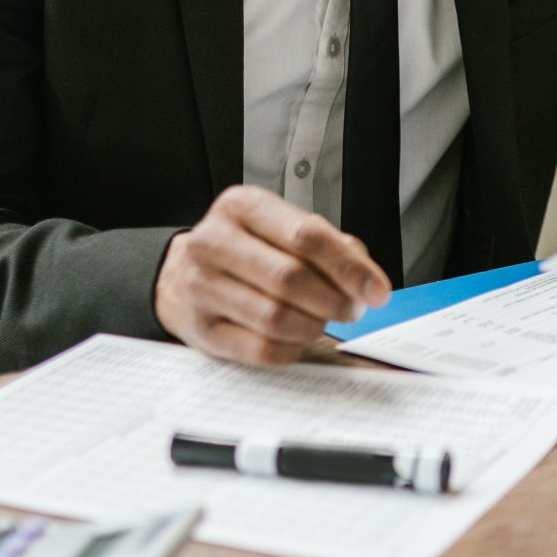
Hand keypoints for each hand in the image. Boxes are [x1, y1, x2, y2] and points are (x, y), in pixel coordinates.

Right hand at [154, 185, 391, 365]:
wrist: (179, 276)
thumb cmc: (245, 251)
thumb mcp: (279, 230)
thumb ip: (328, 245)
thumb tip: (366, 278)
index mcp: (242, 207)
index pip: (306, 235)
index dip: (349, 267)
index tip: (377, 291)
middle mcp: (213, 241)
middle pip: (291, 278)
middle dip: (334, 300)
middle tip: (352, 310)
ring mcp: (200, 286)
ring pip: (275, 318)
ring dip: (313, 326)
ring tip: (322, 322)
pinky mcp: (199, 328)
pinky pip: (259, 349)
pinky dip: (290, 350)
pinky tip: (296, 340)